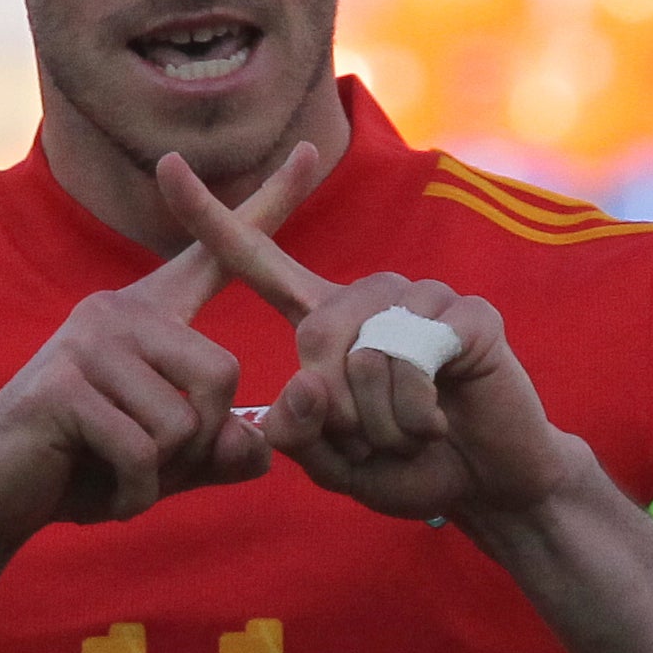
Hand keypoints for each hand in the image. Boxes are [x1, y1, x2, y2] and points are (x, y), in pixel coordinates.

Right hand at [0, 142, 327, 552]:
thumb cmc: (84, 469)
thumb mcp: (171, 463)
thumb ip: (224, 451)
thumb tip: (259, 445)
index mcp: (149, 316)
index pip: (217, 255)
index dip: (268, 206)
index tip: (309, 150)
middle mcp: (118, 311)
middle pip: (222, 374)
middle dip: (198, 442)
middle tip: (147, 462)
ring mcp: (86, 341)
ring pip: (184, 420)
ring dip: (161, 472)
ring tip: (114, 469)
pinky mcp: (62, 384)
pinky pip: (141, 450)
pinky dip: (133, 492)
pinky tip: (102, 490)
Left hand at [157, 153, 584, 523]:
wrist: (486, 486)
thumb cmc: (404, 466)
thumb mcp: (333, 462)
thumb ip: (300, 432)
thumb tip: (307, 383)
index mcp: (325, 319)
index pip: (258, 260)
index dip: (210, 217)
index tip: (166, 166)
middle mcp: (369, 296)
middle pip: (316, 335)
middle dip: (340, 413)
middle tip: (374, 440)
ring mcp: (423, 297)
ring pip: (368, 354)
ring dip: (382, 422)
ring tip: (412, 431)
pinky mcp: (469, 313)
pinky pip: (417, 361)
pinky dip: (418, 414)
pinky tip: (442, 420)